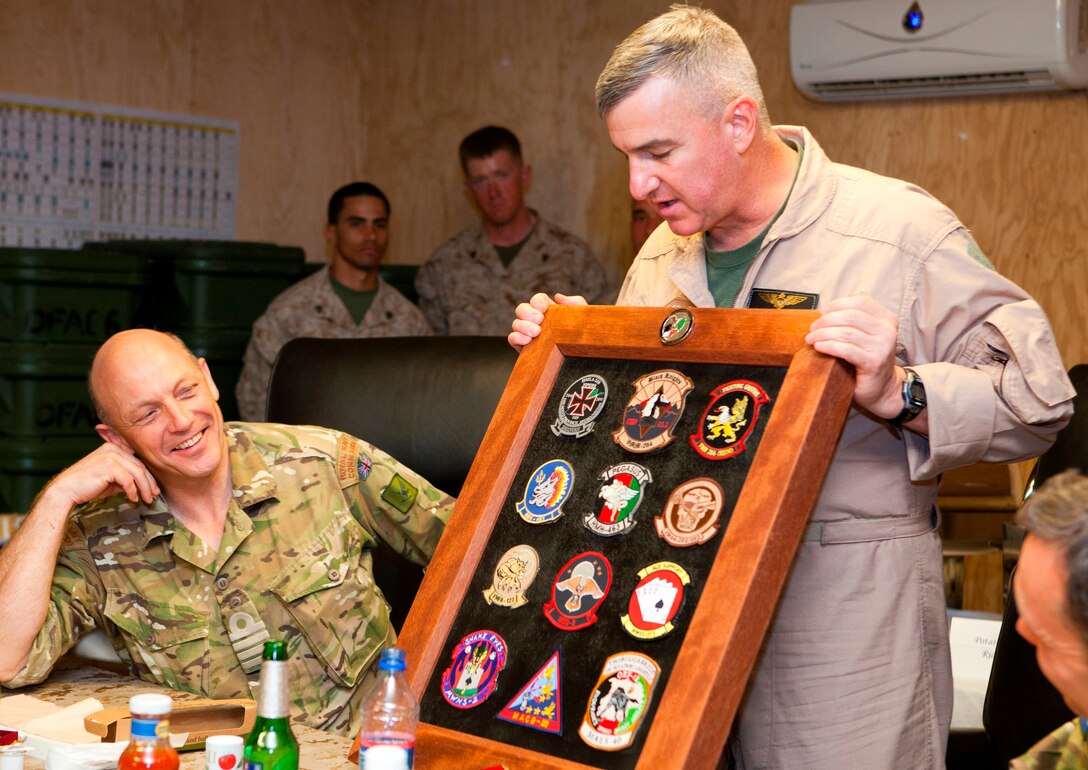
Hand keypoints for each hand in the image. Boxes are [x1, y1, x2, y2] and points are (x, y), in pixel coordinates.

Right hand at [43, 442, 159, 509]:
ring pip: (137, 473)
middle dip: (149, 483)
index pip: (136, 461)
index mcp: (113, 448)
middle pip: (140, 466)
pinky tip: (133, 498)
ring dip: (145, 488)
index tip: (153, 488)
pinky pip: (128, 480)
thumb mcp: (109, 479)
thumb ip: (123, 477)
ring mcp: (111, 456)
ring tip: (146, 499)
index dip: (147, 475)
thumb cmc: (86, 485)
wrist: (65, 490)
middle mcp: (113, 449)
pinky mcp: (109, 466)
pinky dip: (133, 491)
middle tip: (154, 495)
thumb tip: (140, 485)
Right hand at [508, 292, 587, 350]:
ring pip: (516, 323)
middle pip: (521, 309)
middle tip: (540, 320)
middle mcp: (535, 321)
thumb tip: (557, 296)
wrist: (584, 358)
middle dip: (528, 313)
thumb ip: (575, 302)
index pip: (536, 300)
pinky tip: (528, 340)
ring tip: (536, 332)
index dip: (537, 301)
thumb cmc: (583, 335)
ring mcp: (528, 333)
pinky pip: (512, 338)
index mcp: (549, 311)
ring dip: (523, 326)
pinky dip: (517, 337)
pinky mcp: (524, 347)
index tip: (544, 308)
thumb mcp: (583, 317)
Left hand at [804, 295, 903, 417]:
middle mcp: (887, 331)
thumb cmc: (867, 360)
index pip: (860, 302)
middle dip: (826, 320)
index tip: (821, 312)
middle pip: (850, 316)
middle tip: (812, 329)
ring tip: (811, 339)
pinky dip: (829, 346)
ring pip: (846, 332)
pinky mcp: (873, 362)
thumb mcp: (865, 336)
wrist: (883, 388)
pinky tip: (819, 347)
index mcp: (886, 319)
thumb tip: (822, 312)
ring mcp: (882, 347)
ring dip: (823, 334)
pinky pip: (846, 350)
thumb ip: (851, 322)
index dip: (837, 304)